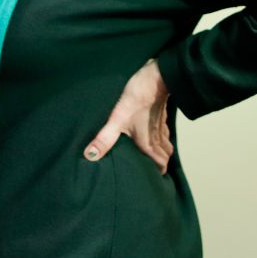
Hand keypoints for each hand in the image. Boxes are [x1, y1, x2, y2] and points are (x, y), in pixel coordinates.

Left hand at [84, 59, 171, 173]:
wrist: (156, 75)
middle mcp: (157, 136)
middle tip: (152, 172)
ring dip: (162, 153)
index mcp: (148, 142)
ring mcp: (160, 125)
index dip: (158, 174)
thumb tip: (90, 155)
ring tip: (154, 158)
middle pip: (165, 157)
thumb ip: (104, 138)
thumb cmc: (139, 97)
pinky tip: (155, 135)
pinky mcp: (160, 114)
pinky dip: (162, 139)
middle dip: (160, 166)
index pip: (160, 164)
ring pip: (166, 144)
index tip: (152, 181)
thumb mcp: (117, 119)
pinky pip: (164, 132)